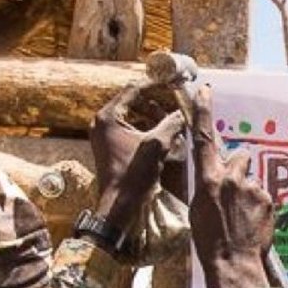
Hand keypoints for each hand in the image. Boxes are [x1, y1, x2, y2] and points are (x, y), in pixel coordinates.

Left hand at [90, 85, 186, 236]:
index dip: (155, 84)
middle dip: (156, 102)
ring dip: (153, 116)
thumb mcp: (156, 145)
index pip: (133, 89)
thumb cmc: (134, 174)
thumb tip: (184, 112)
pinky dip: (146, 128)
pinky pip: (130, 129)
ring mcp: (105, 135)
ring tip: (173, 118)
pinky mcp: (110, 146)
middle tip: (176, 100)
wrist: (119, 205)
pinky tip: (165, 133)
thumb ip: (171, 124)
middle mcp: (103, 122)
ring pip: (133, 116)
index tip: (172, 82)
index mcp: (109, 116)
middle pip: (133, 102)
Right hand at [187, 87, 273, 287]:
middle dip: (237, 168)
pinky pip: (262, 193)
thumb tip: (215, 177)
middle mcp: (232, 178)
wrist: (235, 266)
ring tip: (241, 216)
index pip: (206, 138)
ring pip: (251, 178)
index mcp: (208, 180)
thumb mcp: (198, 210)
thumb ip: (207, 186)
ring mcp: (253, 188)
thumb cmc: (209, 242)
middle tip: (232, 194)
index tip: (206, 91)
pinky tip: (252, 223)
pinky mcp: (268, 199)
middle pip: (239, 157)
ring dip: (247, 190)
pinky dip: (258, 204)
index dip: (205, 112)